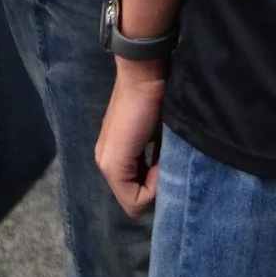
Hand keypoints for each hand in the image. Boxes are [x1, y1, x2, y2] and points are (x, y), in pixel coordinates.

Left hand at [95, 58, 166, 218]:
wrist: (144, 75)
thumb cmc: (155, 98)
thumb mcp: (158, 136)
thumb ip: (157, 159)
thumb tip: (169, 182)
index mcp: (115, 156)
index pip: (137, 195)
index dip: (159, 187)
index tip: (170, 163)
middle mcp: (106, 164)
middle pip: (135, 200)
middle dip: (157, 190)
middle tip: (168, 165)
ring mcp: (107, 165)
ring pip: (134, 201)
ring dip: (156, 187)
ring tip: (164, 161)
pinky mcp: (113, 164)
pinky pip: (134, 198)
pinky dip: (155, 187)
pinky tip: (162, 163)